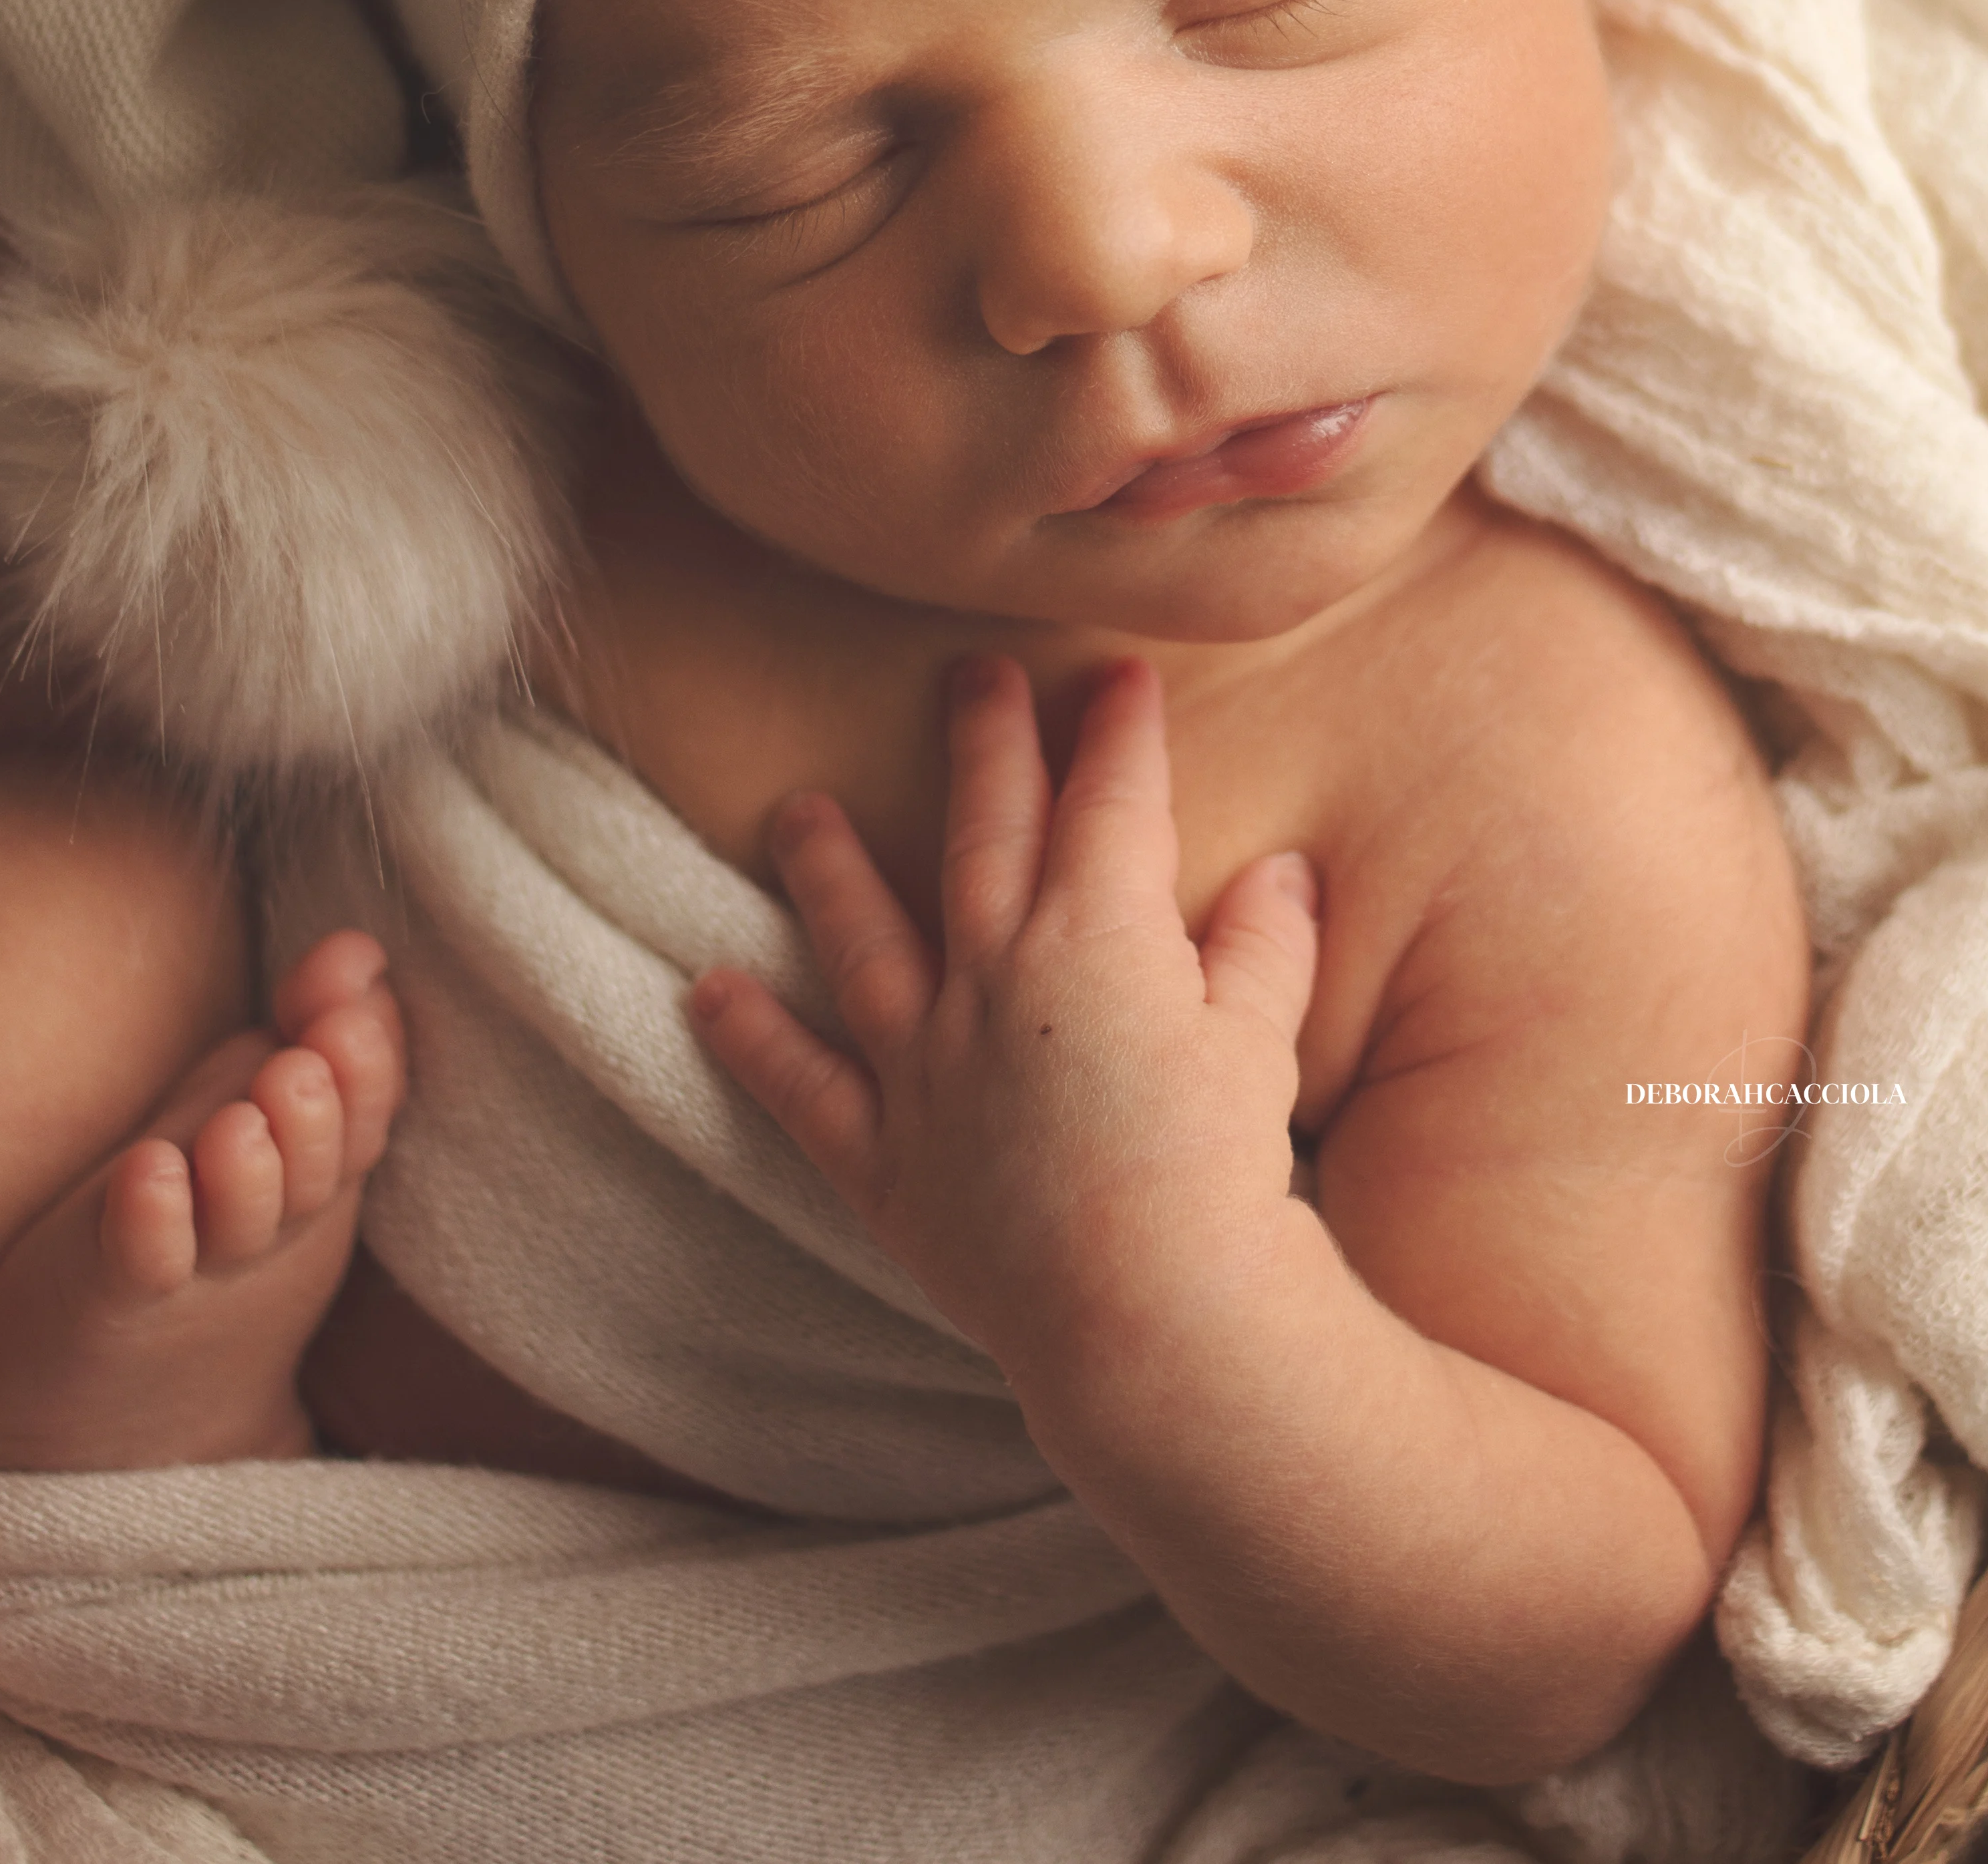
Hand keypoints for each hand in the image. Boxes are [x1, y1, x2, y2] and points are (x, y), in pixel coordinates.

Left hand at [686, 655, 1320, 1379]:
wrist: (1149, 1314)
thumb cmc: (1218, 1174)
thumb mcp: (1260, 1045)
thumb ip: (1264, 948)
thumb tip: (1282, 873)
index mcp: (1100, 938)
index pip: (1110, 804)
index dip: (1117, 734)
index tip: (1119, 676)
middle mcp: (997, 980)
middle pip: (986, 835)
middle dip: (984, 744)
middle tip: (969, 672)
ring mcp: (929, 1066)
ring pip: (867, 940)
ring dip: (830, 869)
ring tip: (798, 810)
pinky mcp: (887, 1158)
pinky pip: (805, 1088)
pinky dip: (753, 1039)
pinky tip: (705, 993)